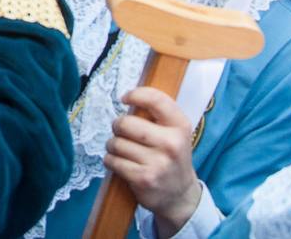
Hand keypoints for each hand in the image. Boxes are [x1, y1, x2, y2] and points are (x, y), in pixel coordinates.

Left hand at [106, 88, 202, 237]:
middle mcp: (171, 144)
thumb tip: (128, 97)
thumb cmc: (171, 156)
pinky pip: (112, 160)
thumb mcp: (175, 133)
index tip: (125, 99)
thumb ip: (158, 115)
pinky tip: (120, 163)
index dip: (136, 94)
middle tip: (122, 132)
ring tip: (123, 150)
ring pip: (116, 142)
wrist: (180, 195)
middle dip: (118, 126)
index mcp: (180, 127)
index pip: (156, 100)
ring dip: (113, 145)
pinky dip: (110, 160)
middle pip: (125, 123)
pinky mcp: (143, 179)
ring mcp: (157, 163)